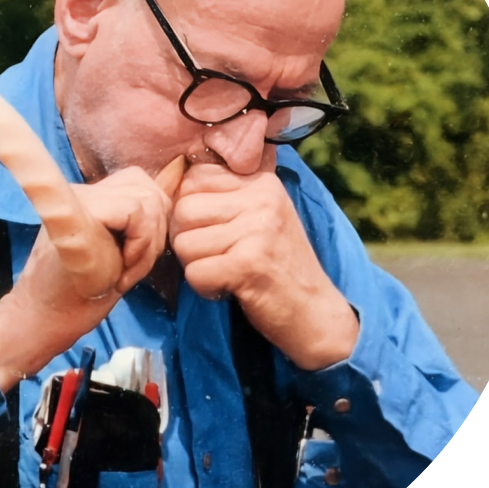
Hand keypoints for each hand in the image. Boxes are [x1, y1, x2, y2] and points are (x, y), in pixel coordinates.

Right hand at [0, 166, 173, 389]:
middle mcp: (83, 189)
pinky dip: (140, 246)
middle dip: (155, 233)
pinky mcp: (78, 211)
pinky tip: (121, 269)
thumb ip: (140, 220)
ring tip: (125, 271)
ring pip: (148, 201)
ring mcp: (78, 197)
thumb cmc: (87, 288)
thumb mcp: (121, 247)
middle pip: (150, 190)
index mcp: (93, 195)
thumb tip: (173, 193)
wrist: (49, 315)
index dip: (156, 207)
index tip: (142, 252)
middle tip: (132, 266)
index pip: (138, 181)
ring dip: (148, 245)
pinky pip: (136, 212)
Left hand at [169, 164, 357, 370]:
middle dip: (187, 239)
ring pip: (184, 243)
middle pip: (183, 210)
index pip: (194, 178)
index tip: (212, 230)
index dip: (190, 208)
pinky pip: (195, 273)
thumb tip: (174, 175)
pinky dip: (204, 288)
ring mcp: (257, 230)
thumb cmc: (277, 264)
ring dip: (196, 266)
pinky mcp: (249, 264)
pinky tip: (227, 287)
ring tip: (225, 271)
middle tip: (216, 256)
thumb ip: (225, 193)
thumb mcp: (260, 214)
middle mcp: (261, 198)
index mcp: (260, 182)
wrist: (314, 311)